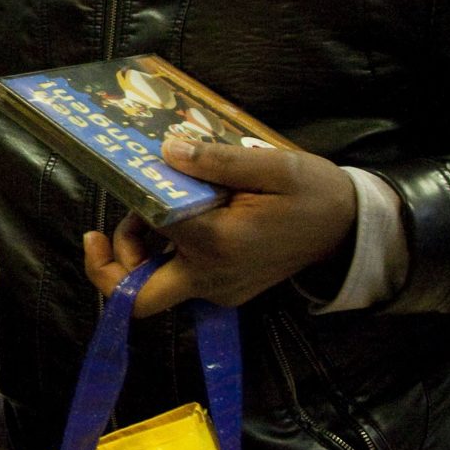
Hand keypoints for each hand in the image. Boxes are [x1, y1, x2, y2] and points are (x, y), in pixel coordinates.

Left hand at [80, 137, 357, 317]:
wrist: (348, 230)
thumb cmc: (313, 193)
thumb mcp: (273, 166)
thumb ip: (218, 161)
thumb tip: (167, 151)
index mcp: (219, 244)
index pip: (149, 240)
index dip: (130, 213)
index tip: (129, 184)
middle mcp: (212, 278)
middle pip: (138, 298)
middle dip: (111, 266)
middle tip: (101, 232)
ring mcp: (217, 290)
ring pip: (153, 287)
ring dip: (138, 252)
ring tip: (151, 208)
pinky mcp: (222, 291)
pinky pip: (176, 280)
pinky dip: (163, 254)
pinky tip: (176, 219)